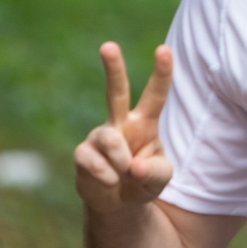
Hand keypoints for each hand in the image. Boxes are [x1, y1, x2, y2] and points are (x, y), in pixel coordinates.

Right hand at [74, 42, 173, 214]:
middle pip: (116, 91)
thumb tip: (136, 166)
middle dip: (112, 68)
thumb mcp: (161, 179)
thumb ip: (157, 172)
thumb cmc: (143, 180)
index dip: (162, 73)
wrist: (117, 202)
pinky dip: (107, 177)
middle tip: (107, 45)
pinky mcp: (82, 153)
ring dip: (121, 164)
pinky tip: (110, 182)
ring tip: (124, 175)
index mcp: (145, 122)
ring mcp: (99, 136)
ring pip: (110, 140)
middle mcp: (121, 123)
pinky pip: (94, 162)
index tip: (164, 49)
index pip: (155, 94)